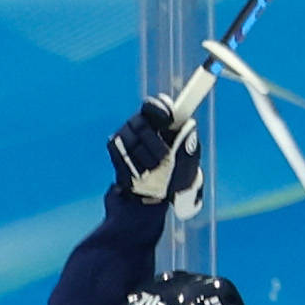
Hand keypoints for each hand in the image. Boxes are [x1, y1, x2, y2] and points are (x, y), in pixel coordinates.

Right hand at [107, 95, 202, 209]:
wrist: (159, 199)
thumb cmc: (177, 176)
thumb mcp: (189, 161)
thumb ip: (189, 143)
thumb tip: (189, 125)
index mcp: (160, 122)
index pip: (153, 106)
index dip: (159, 108)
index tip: (169, 118)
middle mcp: (140, 125)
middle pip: (139, 123)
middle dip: (153, 142)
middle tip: (165, 157)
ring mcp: (125, 138)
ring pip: (129, 140)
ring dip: (144, 158)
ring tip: (155, 171)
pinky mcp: (115, 151)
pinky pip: (118, 154)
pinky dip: (132, 166)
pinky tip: (142, 175)